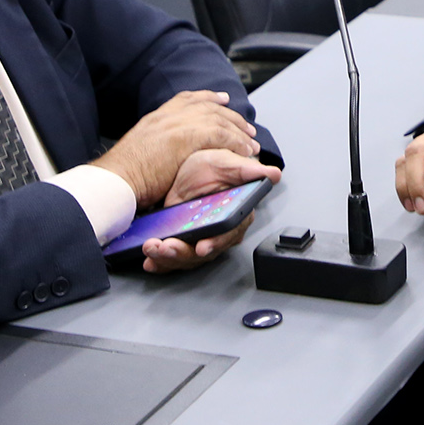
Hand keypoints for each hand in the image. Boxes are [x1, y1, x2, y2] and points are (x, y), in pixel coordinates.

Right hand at [93, 90, 261, 207]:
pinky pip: (220, 135)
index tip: (221, 99)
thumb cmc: (123, 174)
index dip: (207, 98)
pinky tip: (244, 150)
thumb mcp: (139, 150)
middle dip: (230, 115)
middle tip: (246, 125)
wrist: (116, 178)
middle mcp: (167, 116)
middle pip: (207, 106)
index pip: (185, 99)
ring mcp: (177, 124)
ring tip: (251, 142)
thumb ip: (154, 146)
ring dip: (238, 131)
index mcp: (155, 117)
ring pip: (217, 119)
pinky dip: (235, 142)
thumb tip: (162, 155)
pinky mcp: (187, 138)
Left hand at [140, 150, 281, 273]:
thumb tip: (273, 174)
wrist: (189, 165)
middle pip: (203, 251)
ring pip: (186, 257)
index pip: (227, 236)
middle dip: (182, 253)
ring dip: (167, 258)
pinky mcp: (182, 240)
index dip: (215, 242)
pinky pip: (173, 257)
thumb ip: (249, 170)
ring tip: (152, 250)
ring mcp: (199, 238)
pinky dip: (160, 262)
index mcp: (235, 218)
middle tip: (165, 248)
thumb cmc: (213, 165)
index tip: (202, 246)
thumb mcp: (228, 162)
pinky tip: (149, 261)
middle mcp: (218, 233)